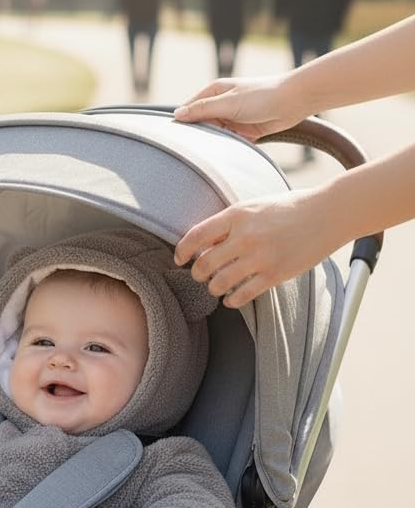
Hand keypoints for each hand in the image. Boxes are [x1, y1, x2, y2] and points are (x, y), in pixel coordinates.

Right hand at [173, 73, 303, 139]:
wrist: (293, 102)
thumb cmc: (262, 96)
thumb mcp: (228, 102)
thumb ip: (203, 109)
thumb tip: (177, 115)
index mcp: (214, 92)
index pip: (189, 108)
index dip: (182, 122)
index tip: (176, 138)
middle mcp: (221, 105)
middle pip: (201, 124)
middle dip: (199, 136)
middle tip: (192, 150)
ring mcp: (232, 118)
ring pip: (215, 135)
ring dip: (215, 143)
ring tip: (211, 152)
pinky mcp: (243, 131)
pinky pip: (229, 142)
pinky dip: (228, 147)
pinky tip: (226, 153)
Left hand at [174, 187, 327, 305]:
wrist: (327, 213)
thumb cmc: (289, 208)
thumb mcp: (254, 206)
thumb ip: (230, 224)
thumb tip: (203, 245)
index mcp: (237, 215)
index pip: (196, 236)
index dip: (182, 251)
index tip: (180, 259)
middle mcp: (245, 236)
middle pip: (203, 264)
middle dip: (197, 273)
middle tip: (200, 275)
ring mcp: (260, 257)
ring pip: (219, 283)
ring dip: (213, 288)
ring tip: (216, 286)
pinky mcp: (275, 274)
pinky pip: (242, 295)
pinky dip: (231, 300)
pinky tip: (231, 299)